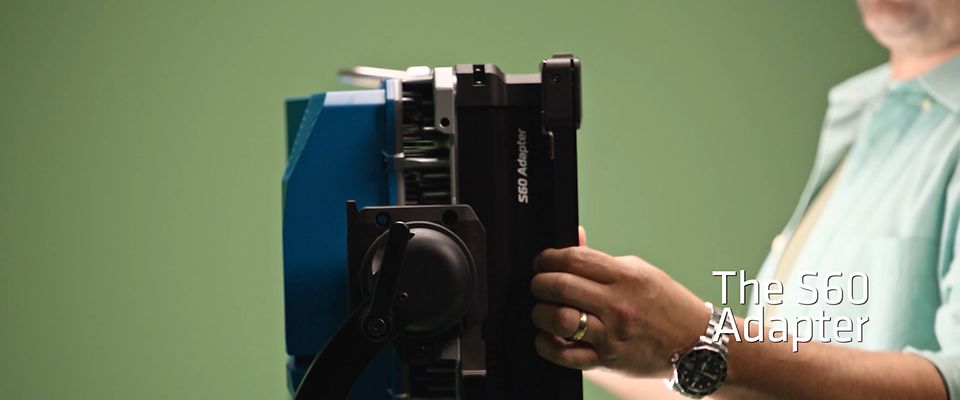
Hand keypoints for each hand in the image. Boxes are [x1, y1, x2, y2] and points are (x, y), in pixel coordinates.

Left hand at [531, 230, 709, 376]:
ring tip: (543, 309)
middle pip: (560, 286)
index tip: (543, 261)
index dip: (548, 258)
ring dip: (540, 312)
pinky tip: (547, 335)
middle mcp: (618, 305)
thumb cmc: (666, 305)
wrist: (695, 344)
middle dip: (539, 282)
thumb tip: (573, 238)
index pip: (573, 259)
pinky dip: (546, 344)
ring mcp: (611, 334)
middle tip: (539, 283)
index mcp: (626, 276)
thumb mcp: (640, 271)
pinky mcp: (606, 360)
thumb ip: (601, 259)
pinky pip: (564, 354)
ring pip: (558, 318)